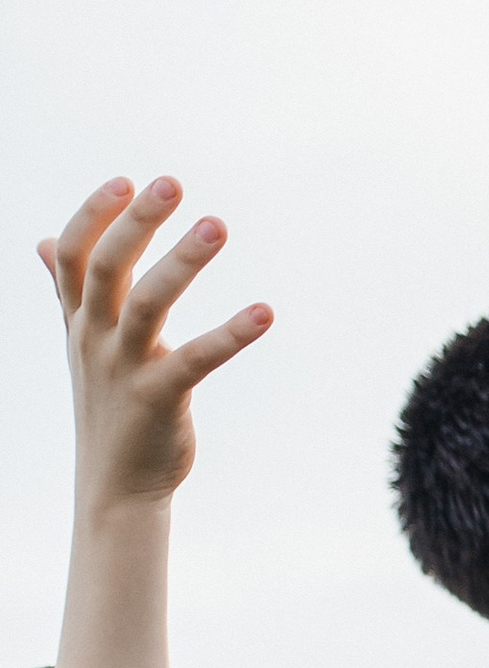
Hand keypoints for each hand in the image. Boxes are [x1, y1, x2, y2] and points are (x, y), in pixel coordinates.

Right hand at [43, 176, 271, 511]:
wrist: (115, 487)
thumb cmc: (109, 406)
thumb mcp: (82, 343)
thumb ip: (67, 290)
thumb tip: (44, 243)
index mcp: (79, 321)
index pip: (75, 256)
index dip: (94, 215)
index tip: (126, 180)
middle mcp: (95, 339)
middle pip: (107, 268)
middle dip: (136, 222)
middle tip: (170, 183)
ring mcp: (124, 368)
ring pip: (146, 304)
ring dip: (181, 262)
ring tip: (218, 225)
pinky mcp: (158, 399)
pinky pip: (196, 360)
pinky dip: (230, 335)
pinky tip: (265, 313)